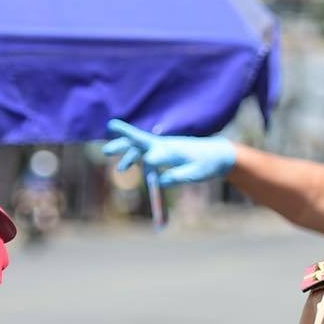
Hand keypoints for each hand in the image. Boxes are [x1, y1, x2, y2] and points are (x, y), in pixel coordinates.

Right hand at [105, 120, 237, 186]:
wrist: (216, 155)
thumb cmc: (208, 164)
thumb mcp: (198, 173)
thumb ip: (180, 176)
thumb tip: (161, 182)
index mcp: (177, 150)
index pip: (162, 153)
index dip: (155, 158)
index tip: (149, 162)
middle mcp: (166, 145)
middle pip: (141, 142)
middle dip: (124, 144)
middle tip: (107, 150)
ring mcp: (162, 148)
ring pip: (139, 147)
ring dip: (125, 152)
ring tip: (108, 154)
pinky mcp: (161, 153)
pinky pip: (143, 154)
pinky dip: (133, 158)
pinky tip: (124, 166)